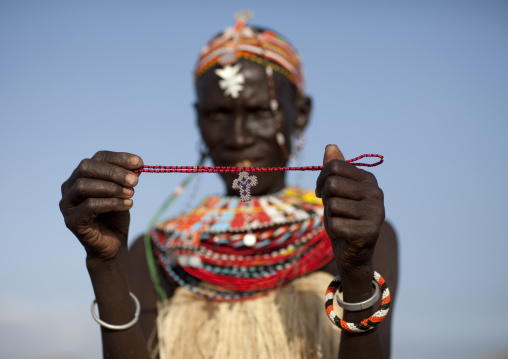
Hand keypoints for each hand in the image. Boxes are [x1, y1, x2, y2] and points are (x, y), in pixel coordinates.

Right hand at [59, 151, 142, 259]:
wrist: (113, 244)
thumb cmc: (117, 214)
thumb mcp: (125, 192)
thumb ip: (128, 178)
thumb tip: (138, 165)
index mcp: (82, 174)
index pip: (99, 157)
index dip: (119, 158)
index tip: (139, 163)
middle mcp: (70, 186)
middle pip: (87, 168)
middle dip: (114, 172)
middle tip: (135, 180)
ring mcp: (67, 203)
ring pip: (84, 186)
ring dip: (112, 188)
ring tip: (131, 193)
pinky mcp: (71, 220)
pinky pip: (89, 206)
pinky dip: (111, 203)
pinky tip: (128, 205)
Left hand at [316, 145, 384, 273]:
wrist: (352, 252)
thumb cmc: (343, 217)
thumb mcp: (336, 191)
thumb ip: (334, 169)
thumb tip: (330, 145)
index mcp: (369, 179)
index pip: (334, 166)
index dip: (321, 179)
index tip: (322, 192)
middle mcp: (376, 193)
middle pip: (332, 184)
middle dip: (326, 198)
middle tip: (334, 209)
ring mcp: (375, 212)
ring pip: (332, 205)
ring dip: (330, 216)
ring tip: (342, 222)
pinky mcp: (369, 231)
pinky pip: (334, 223)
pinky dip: (333, 230)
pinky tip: (344, 234)